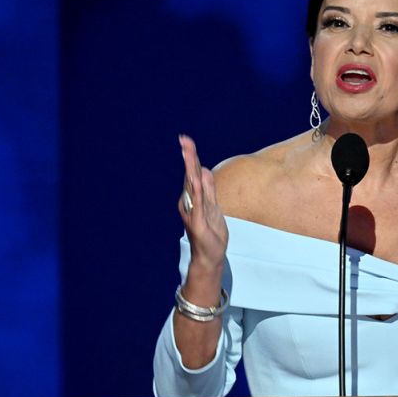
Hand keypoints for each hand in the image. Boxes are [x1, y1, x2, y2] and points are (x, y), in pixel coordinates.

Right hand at [178, 134, 227, 273]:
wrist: (209, 256)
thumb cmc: (210, 233)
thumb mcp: (213, 206)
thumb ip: (209, 188)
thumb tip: (203, 169)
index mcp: (193, 198)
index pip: (192, 173)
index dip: (190, 156)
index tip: (186, 140)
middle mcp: (189, 203)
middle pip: (189, 176)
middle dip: (188, 157)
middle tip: (184, 140)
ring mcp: (192, 212)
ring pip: (192, 186)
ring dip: (190, 169)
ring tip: (188, 153)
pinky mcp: (197, 222)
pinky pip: (199, 203)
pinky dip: (198, 190)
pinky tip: (197, 178)